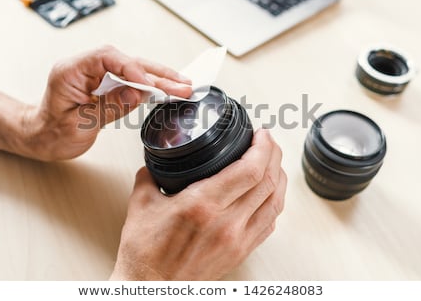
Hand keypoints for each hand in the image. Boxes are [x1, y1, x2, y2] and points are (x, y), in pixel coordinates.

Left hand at [19, 45, 191, 160]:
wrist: (43, 138)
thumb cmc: (52, 133)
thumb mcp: (79, 124)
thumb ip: (109, 107)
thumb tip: (136, 94)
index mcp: (71, 71)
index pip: (108, 58)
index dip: (132, 69)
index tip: (149, 85)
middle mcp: (86, 67)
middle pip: (127, 61)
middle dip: (156, 73)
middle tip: (181, 85)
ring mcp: (97, 75)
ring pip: (133, 69)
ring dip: (159, 78)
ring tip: (182, 86)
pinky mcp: (106, 84)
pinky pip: (131, 80)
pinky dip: (150, 86)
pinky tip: (167, 88)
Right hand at [111, 129, 286, 279]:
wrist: (151, 288)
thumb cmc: (145, 254)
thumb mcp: (141, 205)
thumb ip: (149, 177)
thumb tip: (154, 163)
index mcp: (203, 205)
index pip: (250, 170)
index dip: (263, 147)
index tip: (261, 134)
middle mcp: (227, 223)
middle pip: (269, 181)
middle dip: (274, 154)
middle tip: (268, 141)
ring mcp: (238, 240)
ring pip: (275, 202)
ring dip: (279, 177)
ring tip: (273, 163)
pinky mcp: (241, 253)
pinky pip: (270, 223)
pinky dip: (274, 202)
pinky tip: (268, 194)